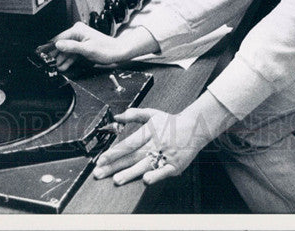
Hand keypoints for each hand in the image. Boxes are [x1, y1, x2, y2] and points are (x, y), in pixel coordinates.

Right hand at [47, 22, 158, 71]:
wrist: (118, 52)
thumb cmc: (106, 49)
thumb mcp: (87, 49)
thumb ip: (71, 47)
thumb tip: (58, 44)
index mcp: (77, 30)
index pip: (59, 38)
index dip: (50, 47)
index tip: (43, 53)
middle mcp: (77, 33)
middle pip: (61, 44)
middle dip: (56, 55)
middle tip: (49, 64)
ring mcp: (80, 40)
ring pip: (66, 50)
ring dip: (62, 59)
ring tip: (56, 67)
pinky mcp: (82, 46)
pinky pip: (72, 53)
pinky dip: (68, 59)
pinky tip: (63, 66)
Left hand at [92, 93, 236, 186]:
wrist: (195, 127)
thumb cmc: (171, 122)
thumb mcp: (152, 113)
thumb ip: (134, 114)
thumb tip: (117, 116)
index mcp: (149, 132)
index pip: (128, 144)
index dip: (113, 152)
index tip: (100, 160)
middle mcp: (155, 144)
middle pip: (132, 156)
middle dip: (115, 166)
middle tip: (100, 173)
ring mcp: (165, 155)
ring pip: (145, 165)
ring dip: (130, 173)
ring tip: (116, 180)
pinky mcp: (174, 165)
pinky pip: (164, 171)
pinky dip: (155, 176)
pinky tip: (146, 181)